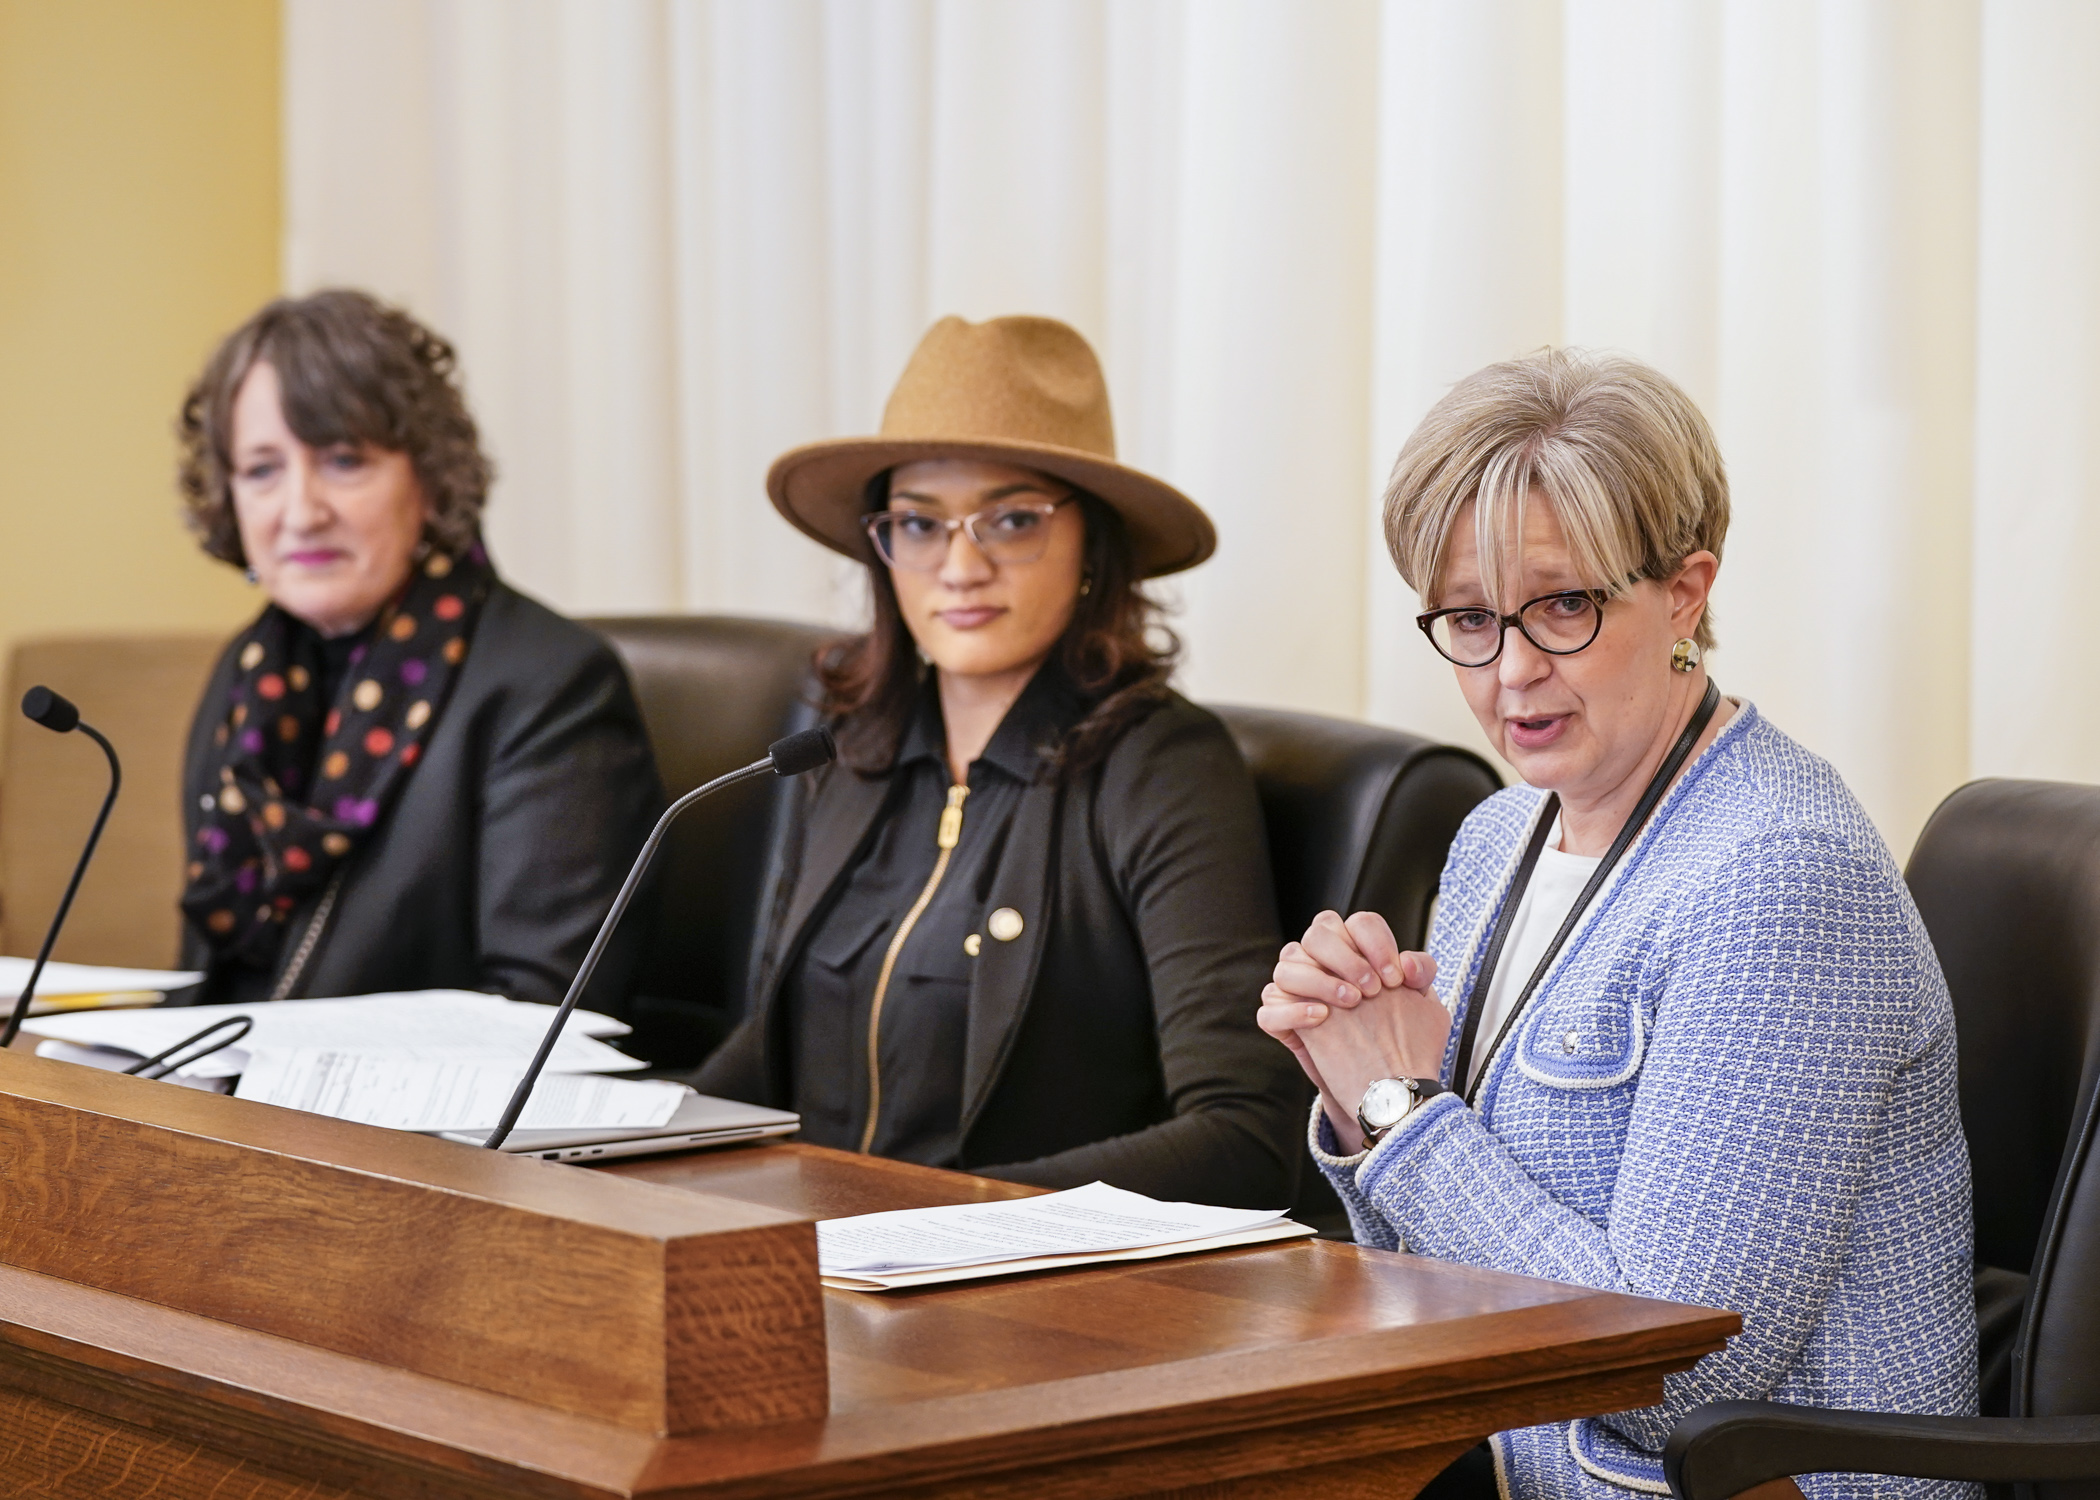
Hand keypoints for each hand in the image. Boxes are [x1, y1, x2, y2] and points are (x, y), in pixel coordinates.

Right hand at [1257, 911, 1449, 1151]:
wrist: (1385, 1085)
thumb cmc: (1401, 1038)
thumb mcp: (1424, 1005)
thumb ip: (1422, 973)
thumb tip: (1408, 963)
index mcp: (1356, 951)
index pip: (1358, 923)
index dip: (1376, 943)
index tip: (1395, 976)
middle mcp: (1322, 964)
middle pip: (1318, 934)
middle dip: (1346, 957)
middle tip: (1372, 989)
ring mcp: (1297, 992)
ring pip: (1287, 966)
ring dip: (1319, 979)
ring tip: (1351, 1003)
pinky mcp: (1282, 1023)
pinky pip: (1269, 1009)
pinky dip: (1293, 1010)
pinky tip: (1322, 1018)